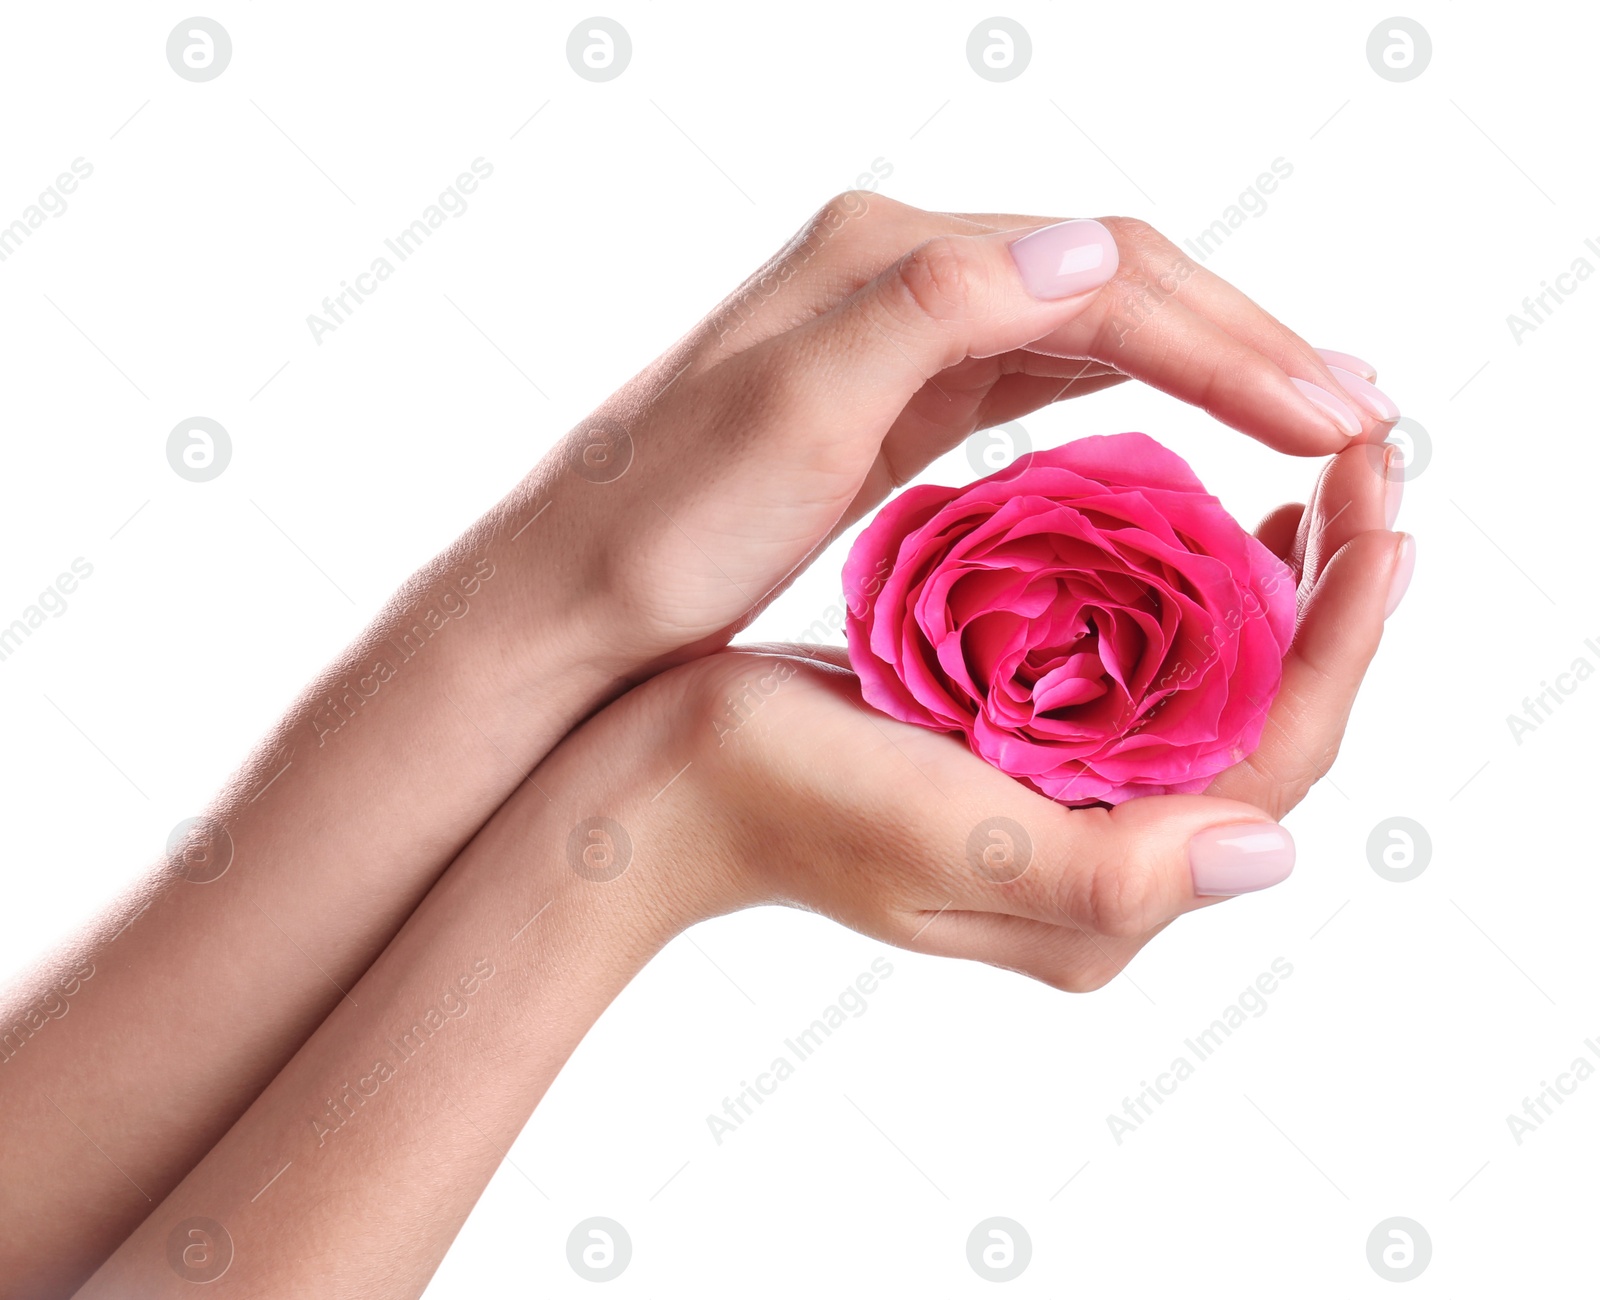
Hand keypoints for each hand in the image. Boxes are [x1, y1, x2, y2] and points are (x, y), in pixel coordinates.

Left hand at [538, 194, 1399, 672]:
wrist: (566, 598)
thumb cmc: (661, 528)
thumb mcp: (787, 418)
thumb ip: (930, 317)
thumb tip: (1092, 248)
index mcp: (888, 260)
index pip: (1105, 274)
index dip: (1233, 340)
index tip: (1333, 412)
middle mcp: (900, 273)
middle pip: (1115, 282)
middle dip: (1244, 342)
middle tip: (1358, 412)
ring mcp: (898, 332)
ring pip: (1091, 324)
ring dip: (1203, 364)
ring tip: (1307, 419)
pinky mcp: (893, 396)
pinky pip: (1044, 372)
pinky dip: (1131, 392)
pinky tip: (1184, 425)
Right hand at [613, 436, 1409, 989]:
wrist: (660, 789)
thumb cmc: (782, 806)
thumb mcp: (941, 845)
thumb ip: (1107, 876)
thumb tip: (1271, 855)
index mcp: (1108, 899)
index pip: (1280, 762)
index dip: (1344, 636)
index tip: (1382, 512)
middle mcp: (1108, 863)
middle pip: (1270, 721)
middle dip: (1331, 594)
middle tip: (1365, 466)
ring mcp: (1065, 806)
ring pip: (1216, 691)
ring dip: (1272, 586)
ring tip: (1303, 482)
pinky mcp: (1022, 754)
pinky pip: (1143, 673)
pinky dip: (1185, 593)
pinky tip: (1186, 522)